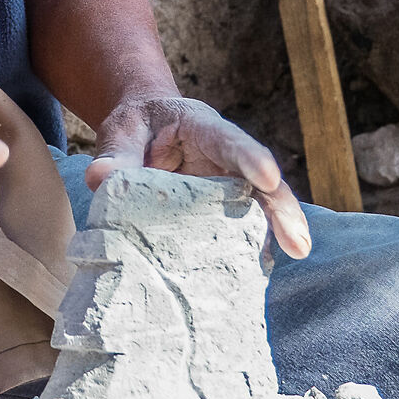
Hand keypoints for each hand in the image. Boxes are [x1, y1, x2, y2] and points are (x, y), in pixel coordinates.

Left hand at [84, 94, 310, 258]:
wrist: (144, 129)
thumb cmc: (137, 125)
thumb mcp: (122, 130)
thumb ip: (116, 152)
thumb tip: (100, 178)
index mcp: (202, 127)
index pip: (228, 140)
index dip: (248, 157)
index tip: (268, 176)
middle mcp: (224, 157)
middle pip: (258, 178)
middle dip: (281, 206)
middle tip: (298, 240)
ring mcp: (226, 184)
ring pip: (258, 205)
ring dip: (278, 230)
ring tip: (296, 253)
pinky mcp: (221, 209)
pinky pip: (240, 227)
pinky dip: (251, 247)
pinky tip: (257, 273)